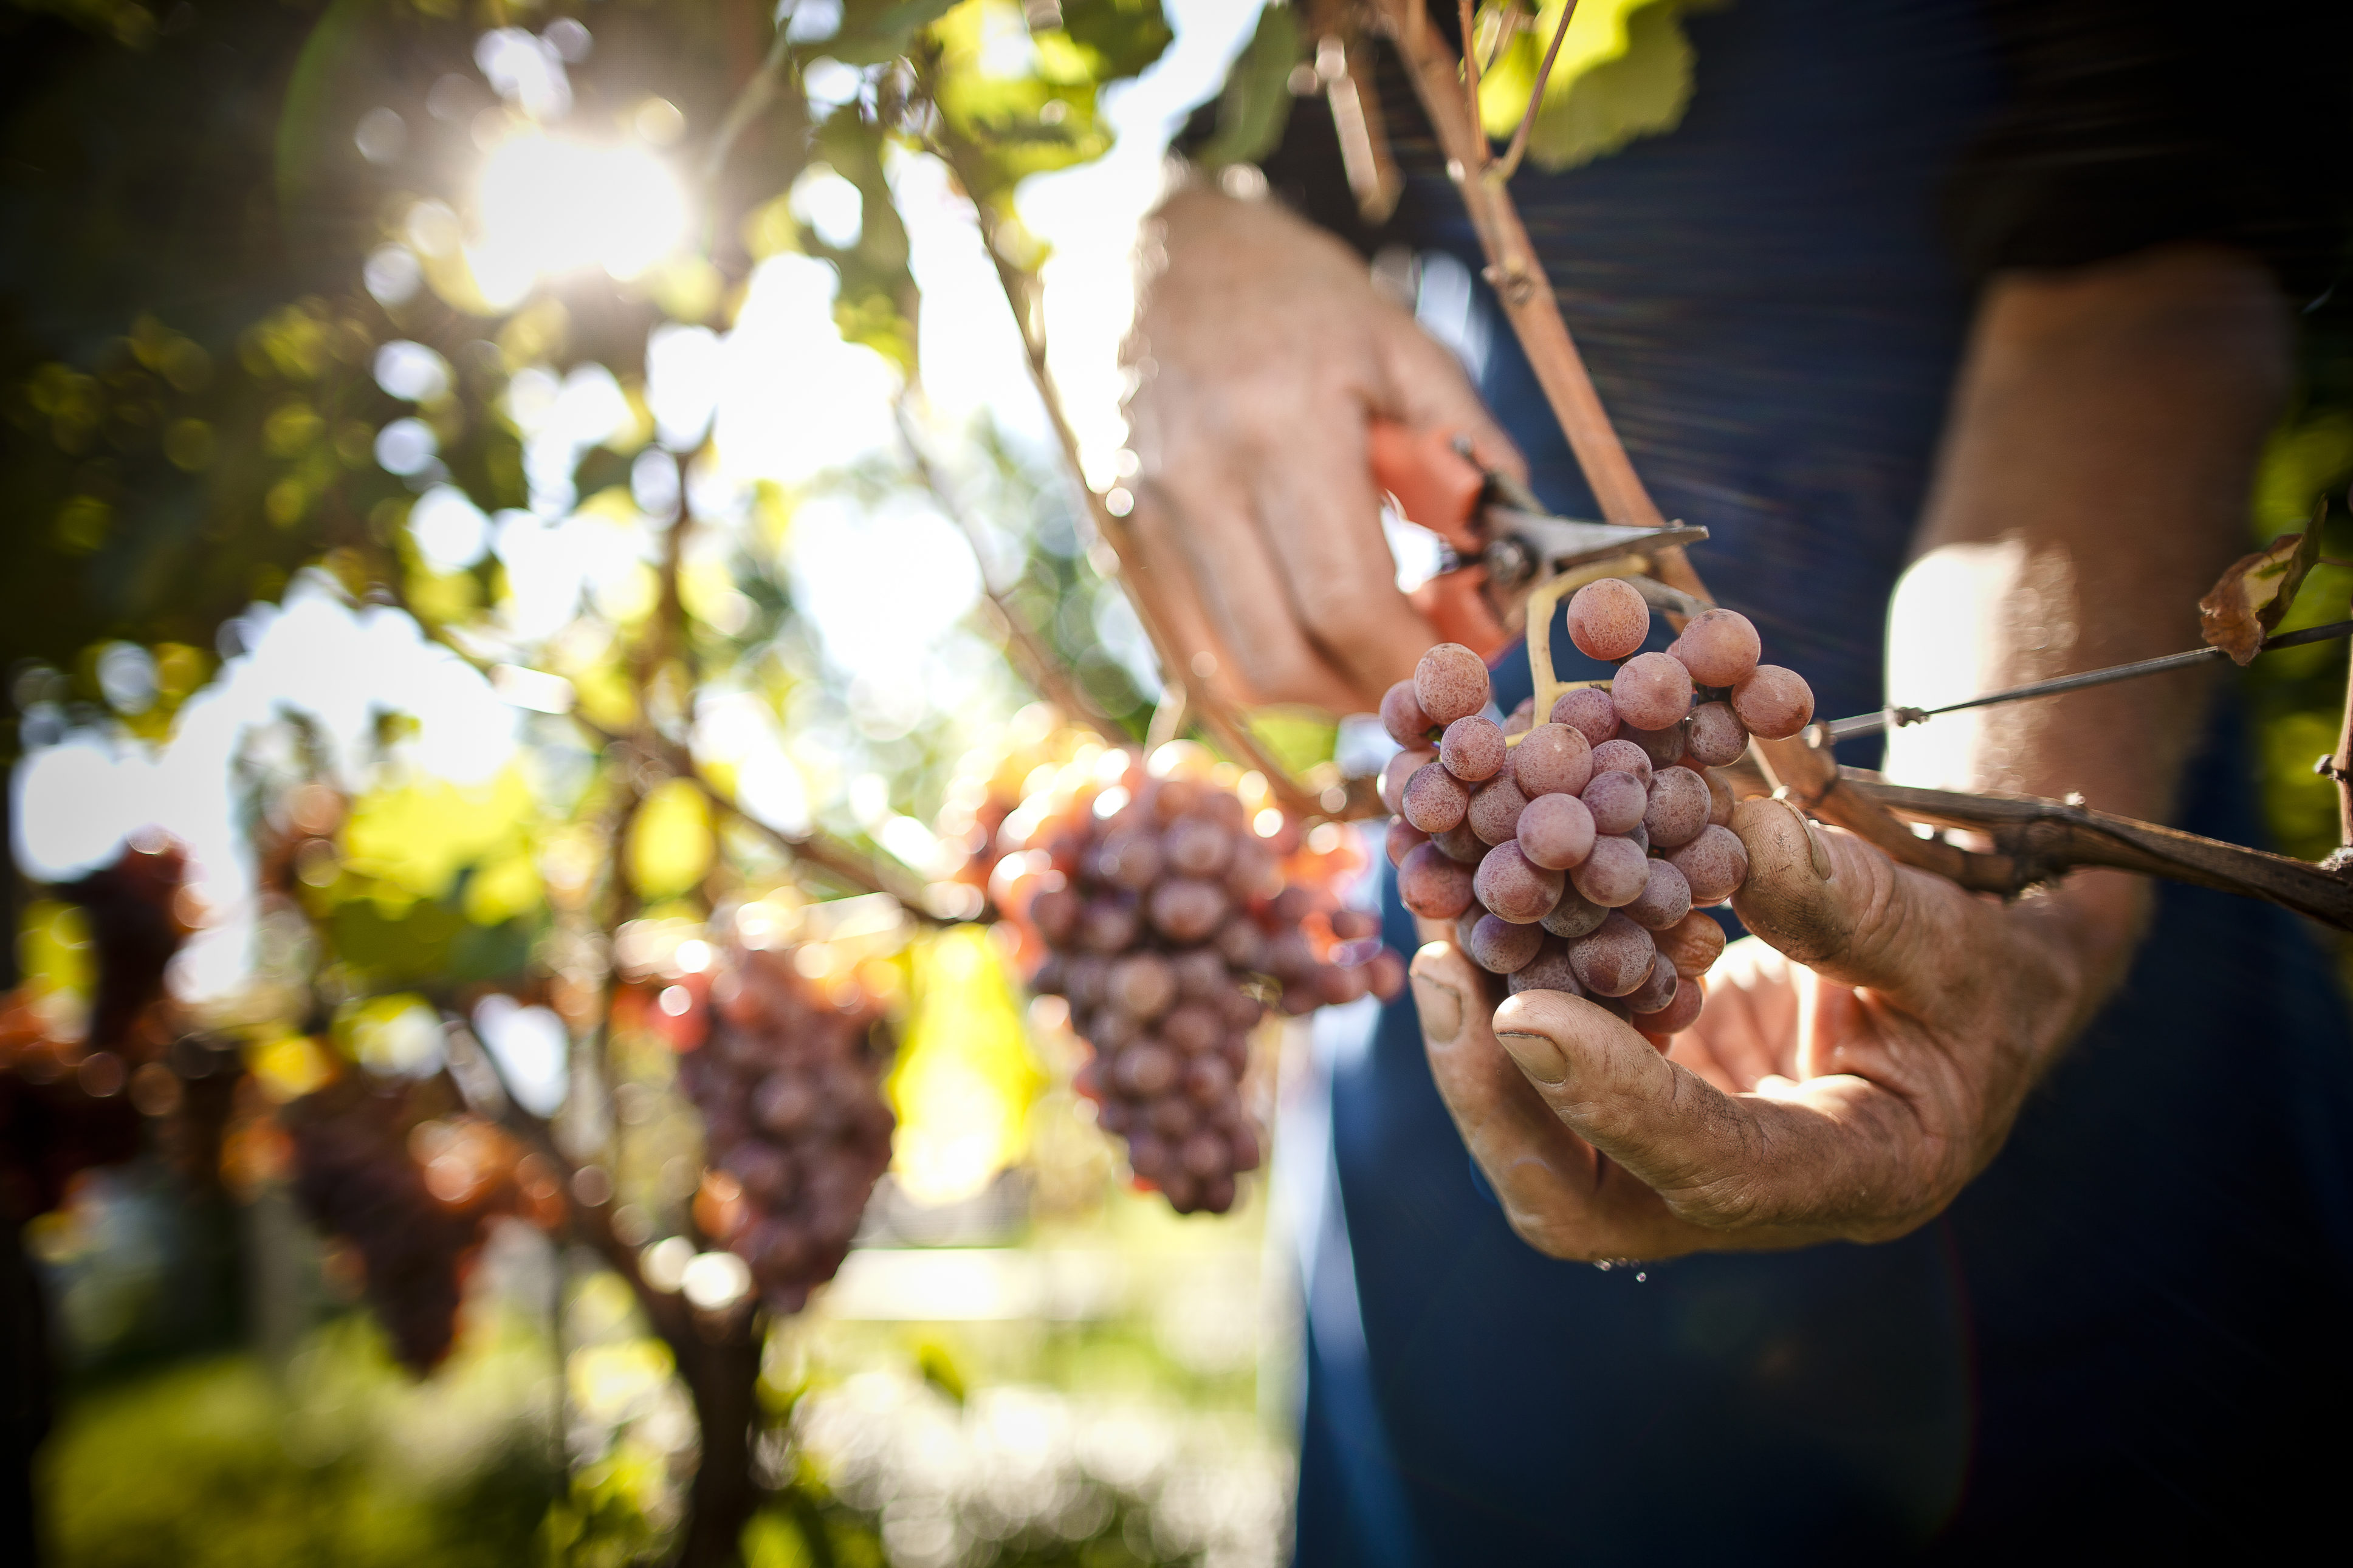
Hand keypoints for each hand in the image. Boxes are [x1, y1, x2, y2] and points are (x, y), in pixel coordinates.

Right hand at [1121, 187, 1520, 713]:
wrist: (1144, 250)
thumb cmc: (1292, 294)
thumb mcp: (1400, 344)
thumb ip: (1465, 450)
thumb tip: (1516, 556)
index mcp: (1282, 424)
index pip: (1345, 601)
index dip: (1414, 659)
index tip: (1468, 666)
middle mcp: (1200, 482)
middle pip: (1284, 658)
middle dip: (1370, 691)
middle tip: (1427, 673)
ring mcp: (1149, 519)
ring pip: (1235, 671)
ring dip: (1318, 690)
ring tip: (1374, 652)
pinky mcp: (1125, 543)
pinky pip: (1196, 648)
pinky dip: (1264, 663)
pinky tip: (1310, 628)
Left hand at [1409, 798, 2124, 1258]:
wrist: (1983, 979)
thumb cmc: (1990, 964)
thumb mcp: (1955, 931)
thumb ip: (1853, 901)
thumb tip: (1730, 829)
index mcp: (1859, 1176)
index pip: (1715, 1170)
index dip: (1614, 1101)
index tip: (1522, 1013)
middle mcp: (1751, 1194)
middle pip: (1584, 1201)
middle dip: (1494, 1099)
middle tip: (1438, 972)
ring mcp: (1682, 1152)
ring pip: (1542, 1143)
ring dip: (1476, 1038)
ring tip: (1436, 919)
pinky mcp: (1647, 1093)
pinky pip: (1551, 1065)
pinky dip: (1508, 987)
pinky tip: (1472, 905)